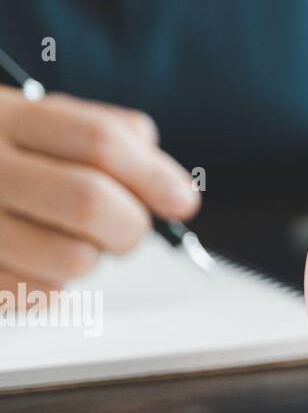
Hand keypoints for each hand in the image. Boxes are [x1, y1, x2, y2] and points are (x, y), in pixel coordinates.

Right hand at [0, 87, 199, 292]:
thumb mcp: (41, 119)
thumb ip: (111, 136)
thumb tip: (173, 189)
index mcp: (7, 117)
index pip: (99, 143)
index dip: (154, 175)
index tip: (183, 201)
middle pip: (90, 204)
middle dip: (131, 226)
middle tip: (130, 229)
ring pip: (71, 260)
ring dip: (93, 257)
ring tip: (75, 241)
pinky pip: (37, 295)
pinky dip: (53, 283)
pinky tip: (34, 258)